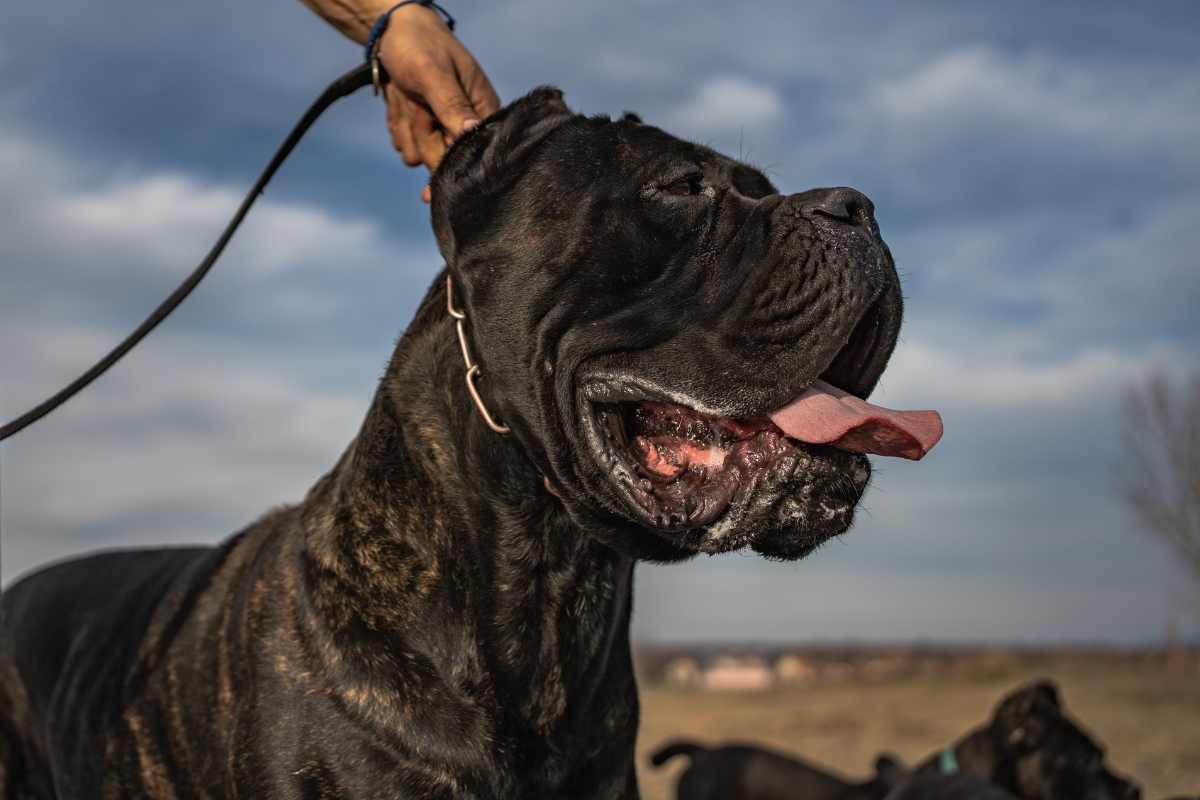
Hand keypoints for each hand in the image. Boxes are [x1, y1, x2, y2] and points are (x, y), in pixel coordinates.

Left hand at [377, 4, 499, 201]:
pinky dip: (399, 126)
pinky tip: (402, 101)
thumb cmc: (418, 44)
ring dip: (407, 127)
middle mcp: (467, 127)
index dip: (449, 148)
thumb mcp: (433, 73)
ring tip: (409, 96)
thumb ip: (452, 105)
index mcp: (483, 111)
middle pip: (443, 162)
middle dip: (422, 133)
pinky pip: (407, 150)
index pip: (473, 153)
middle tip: (417, 101)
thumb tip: (472, 134)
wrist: (392, 34)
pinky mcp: (424, 136)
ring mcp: (444, 133)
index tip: (431, 117)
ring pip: (420, 158)